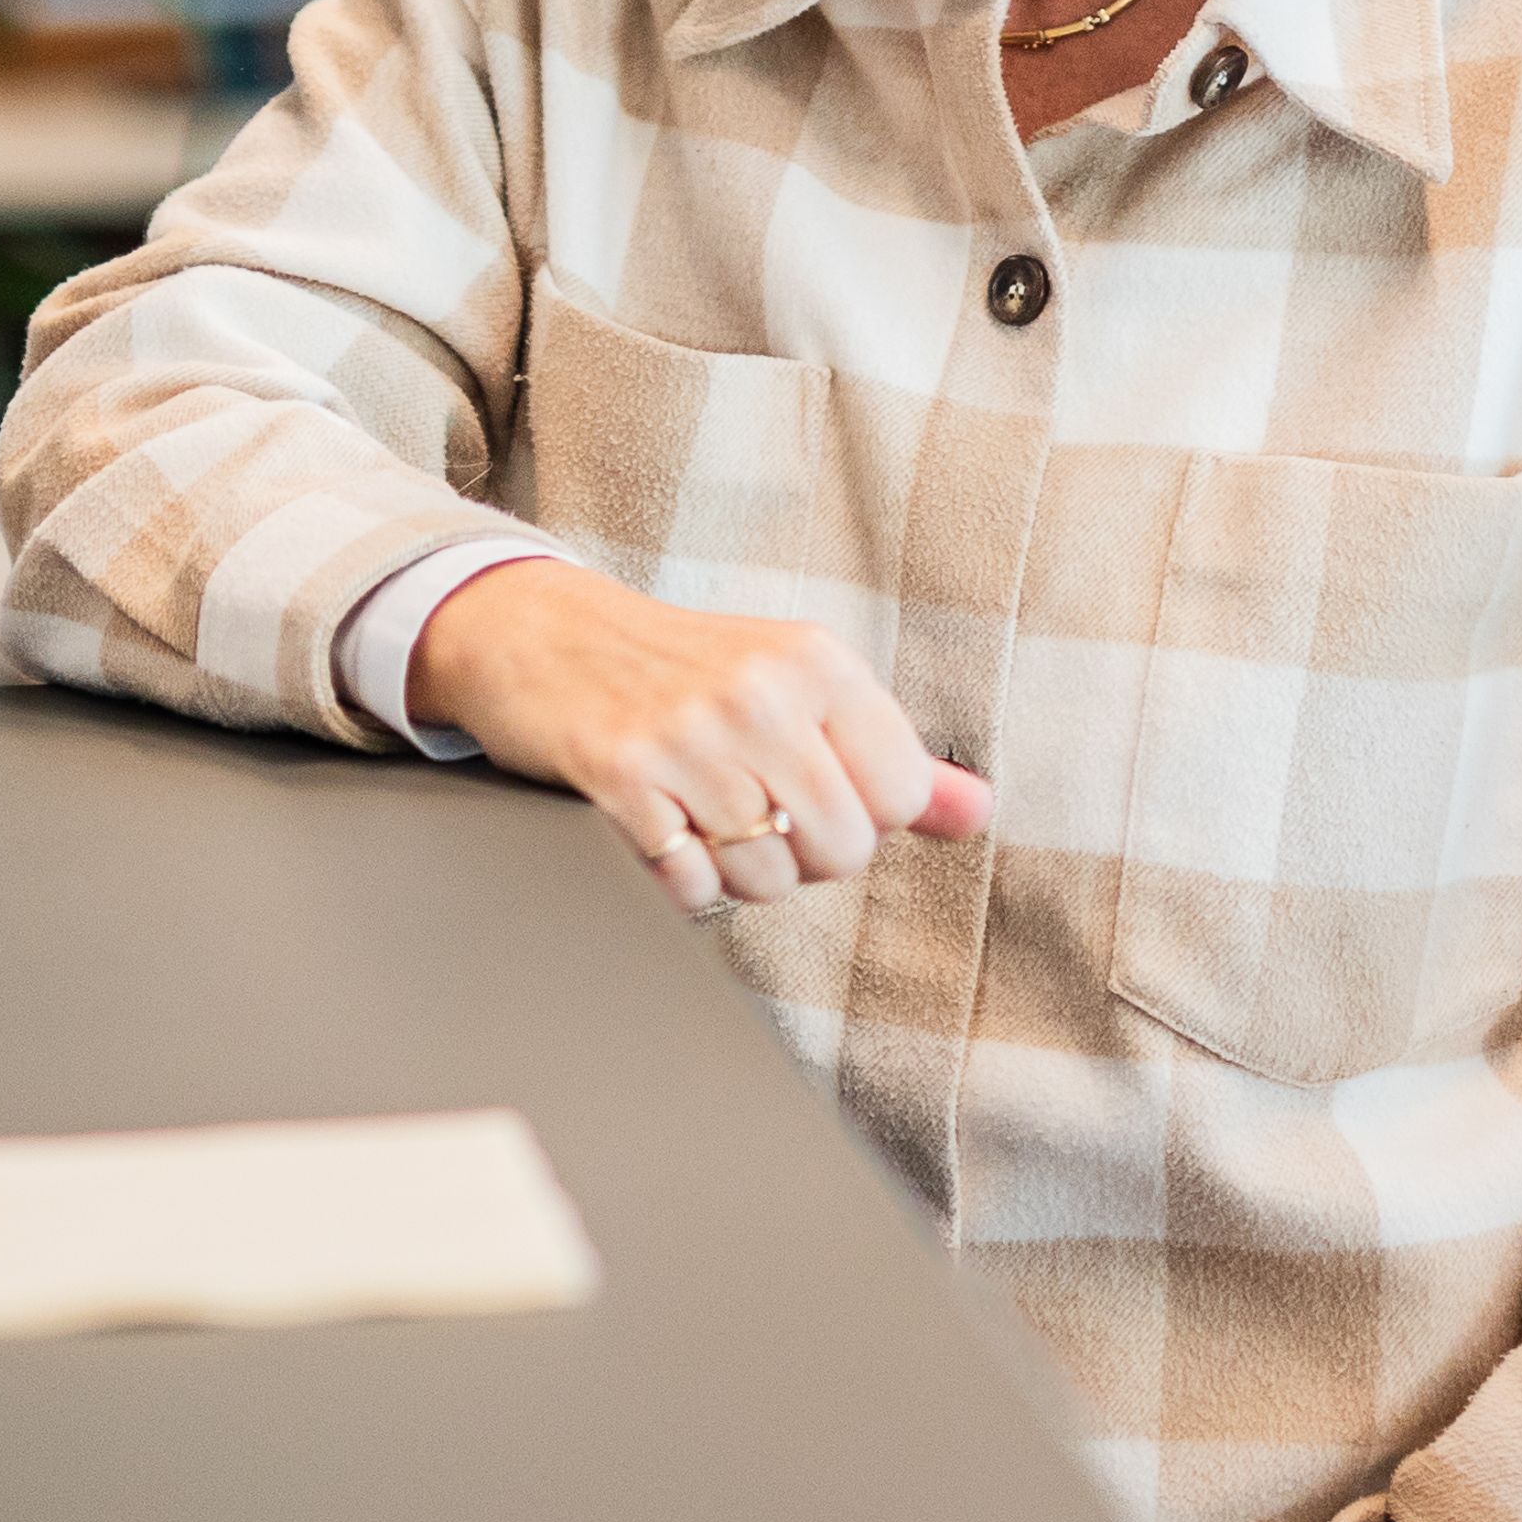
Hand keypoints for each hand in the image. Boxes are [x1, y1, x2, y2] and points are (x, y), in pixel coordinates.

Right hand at [411, 556, 991, 911]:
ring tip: (699, 813)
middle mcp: (761, 691)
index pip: (902, 795)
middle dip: (800, 854)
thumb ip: (890, 753)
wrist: (542, 633)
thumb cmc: (679, 669)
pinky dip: (677, 881)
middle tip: (748, 808)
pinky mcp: (623, 776)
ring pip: (767, 878)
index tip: (813, 788)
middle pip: (842, 849)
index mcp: (817, 660)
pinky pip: (690, 888)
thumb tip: (978, 812)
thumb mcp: (793, 684)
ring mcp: (689, 734)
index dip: (863, 815)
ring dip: (734, 871)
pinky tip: (658, 828)